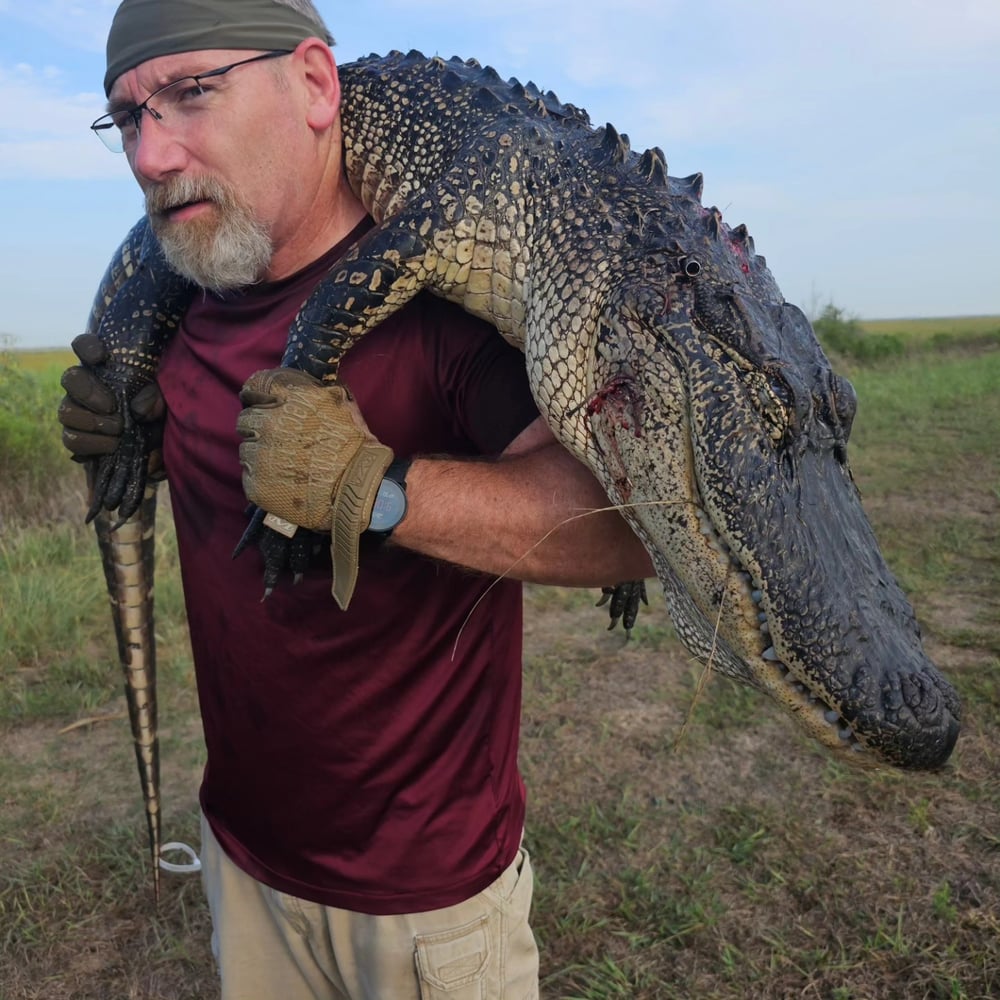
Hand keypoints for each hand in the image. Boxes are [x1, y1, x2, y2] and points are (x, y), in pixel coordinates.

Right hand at [58, 333, 164, 462]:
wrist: (159, 446)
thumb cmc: (160, 413)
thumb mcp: (166, 402)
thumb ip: (155, 397)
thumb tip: (137, 408)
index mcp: (107, 368)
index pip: (85, 346)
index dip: (87, 347)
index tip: (100, 356)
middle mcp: (87, 386)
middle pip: (70, 379)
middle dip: (89, 393)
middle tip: (112, 407)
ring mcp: (78, 411)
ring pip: (66, 412)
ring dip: (92, 423)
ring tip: (118, 431)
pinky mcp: (79, 438)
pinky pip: (71, 440)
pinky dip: (91, 444)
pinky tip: (112, 446)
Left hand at [237, 368, 392, 607]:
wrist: (358, 489)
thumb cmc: (355, 446)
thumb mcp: (340, 405)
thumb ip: (314, 394)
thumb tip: (299, 389)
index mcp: (289, 400)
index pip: (254, 388)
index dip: (258, 397)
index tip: (264, 405)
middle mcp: (269, 423)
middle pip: (245, 420)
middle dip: (259, 427)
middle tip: (279, 440)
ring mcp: (260, 455)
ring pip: (246, 449)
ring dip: (260, 453)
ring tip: (283, 464)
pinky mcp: (256, 483)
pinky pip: (250, 475)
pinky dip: (262, 476)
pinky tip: (282, 480)